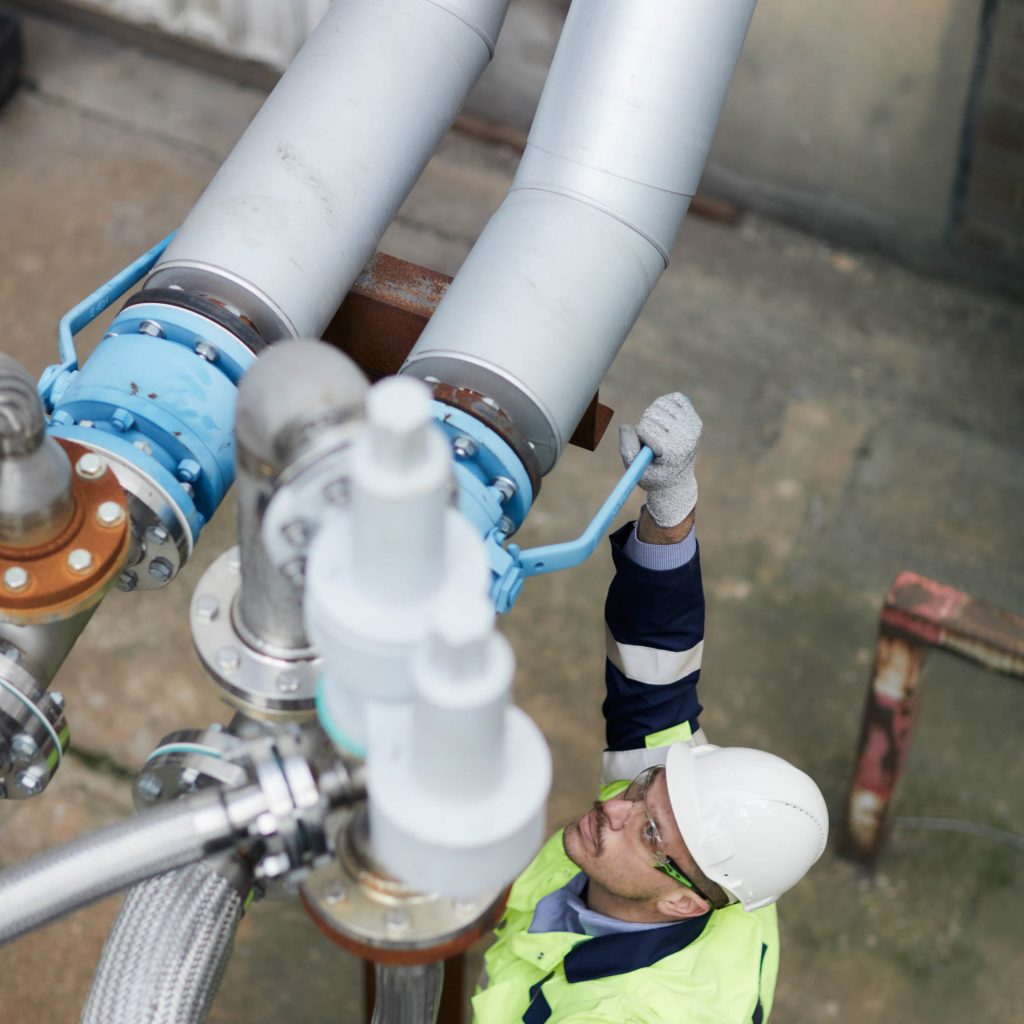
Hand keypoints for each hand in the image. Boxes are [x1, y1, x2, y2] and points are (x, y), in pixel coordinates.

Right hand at [619, 393, 701, 527]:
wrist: (676, 482)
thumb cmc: (652, 476)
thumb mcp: (635, 469)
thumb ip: (626, 449)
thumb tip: (625, 426)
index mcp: (671, 452)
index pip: (644, 428)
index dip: (638, 435)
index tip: (645, 449)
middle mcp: (685, 439)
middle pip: (651, 414)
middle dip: (644, 425)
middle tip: (650, 440)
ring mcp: (692, 429)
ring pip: (660, 405)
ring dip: (652, 415)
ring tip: (656, 430)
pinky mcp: (695, 422)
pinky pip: (676, 398)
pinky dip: (665, 403)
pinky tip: (664, 416)